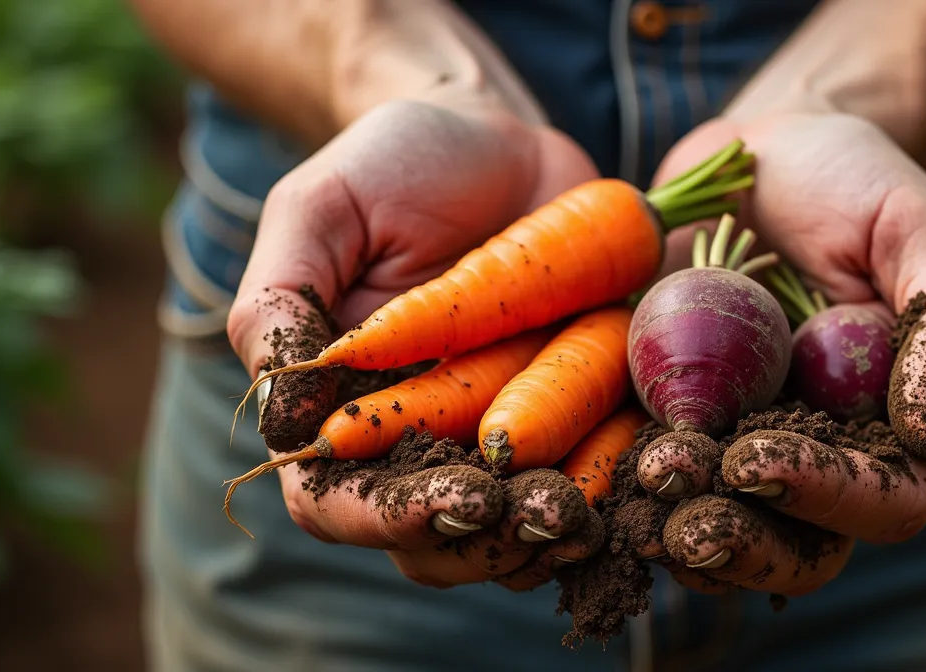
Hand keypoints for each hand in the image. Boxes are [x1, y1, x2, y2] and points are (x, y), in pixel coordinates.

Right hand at [226, 99, 603, 587]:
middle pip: (435, 542)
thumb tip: (278, 417)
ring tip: (587, 512)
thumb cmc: (396, 168)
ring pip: (516, 533)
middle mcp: (419, 442)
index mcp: (341, 412)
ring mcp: (501, 439)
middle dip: (485, 543)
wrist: (503, 141)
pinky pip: (594, 481)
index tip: (453, 498)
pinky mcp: (575, 418)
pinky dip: (616, 490)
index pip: (337, 505)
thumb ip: (281, 300)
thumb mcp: (323, 210)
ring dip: (552, 535)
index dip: (388, 518)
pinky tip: (647, 473)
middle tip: (538, 514)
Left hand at [641, 112, 925, 595]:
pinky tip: (587, 481)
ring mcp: (741, 443)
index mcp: (894, 425)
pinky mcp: (671, 420)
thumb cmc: (854, 181)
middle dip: (745, 543)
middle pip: (801, 546)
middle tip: (688, 523)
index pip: (886, 501)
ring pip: (721, 531)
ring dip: (678, 531)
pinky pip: (648, 480)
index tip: (757, 459)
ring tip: (639, 499)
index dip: (828, 498)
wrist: (759, 152)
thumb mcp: (919, 228)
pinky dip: (622, 492)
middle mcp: (821, 451)